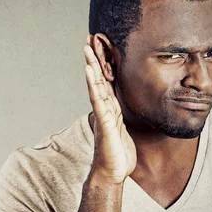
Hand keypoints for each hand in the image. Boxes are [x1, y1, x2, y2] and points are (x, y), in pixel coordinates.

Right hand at [83, 35, 136, 184]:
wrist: (112, 173)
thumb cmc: (117, 154)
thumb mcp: (124, 131)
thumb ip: (120, 118)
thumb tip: (121, 111)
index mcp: (111, 109)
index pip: (106, 81)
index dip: (103, 64)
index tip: (99, 46)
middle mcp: (105, 108)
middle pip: (98, 78)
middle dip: (94, 58)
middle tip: (90, 38)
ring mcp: (103, 113)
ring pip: (96, 85)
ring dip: (92, 65)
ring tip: (87, 48)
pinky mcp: (104, 121)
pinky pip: (98, 99)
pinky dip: (93, 84)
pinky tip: (90, 71)